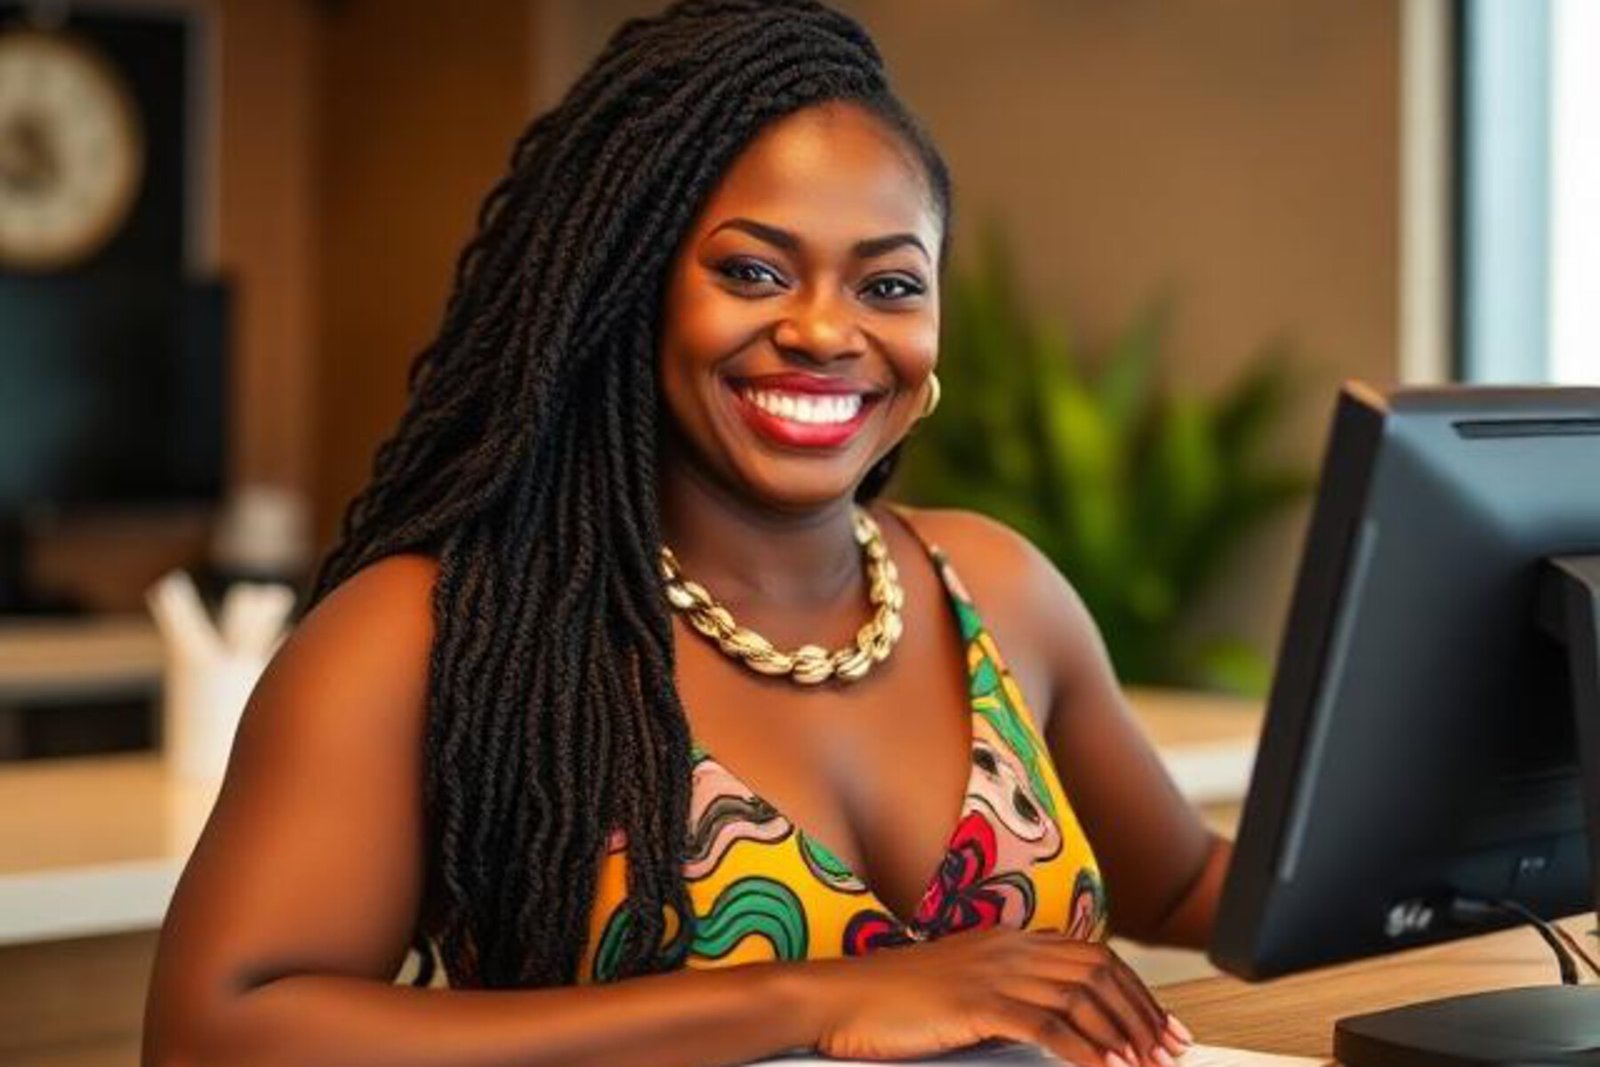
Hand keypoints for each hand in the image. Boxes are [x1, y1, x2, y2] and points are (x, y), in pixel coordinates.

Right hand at [806, 927, 1193, 1065]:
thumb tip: (1053, 1024)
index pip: (1092, 956)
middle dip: (1143, 1013)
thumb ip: (1005, 994)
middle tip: (1170, 1050)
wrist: (838, 998)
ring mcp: (991, 972)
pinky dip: (1085, 1049)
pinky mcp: (976, 1003)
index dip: (1135, 991)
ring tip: (1147, 1064)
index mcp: (1005, 939)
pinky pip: (1046, 1025)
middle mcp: (1006, 948)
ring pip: (1081, 996)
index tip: (1162, 1026)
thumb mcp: (959, 987)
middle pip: (1098, 972)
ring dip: (1123, 1034)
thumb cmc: (891, 1001)